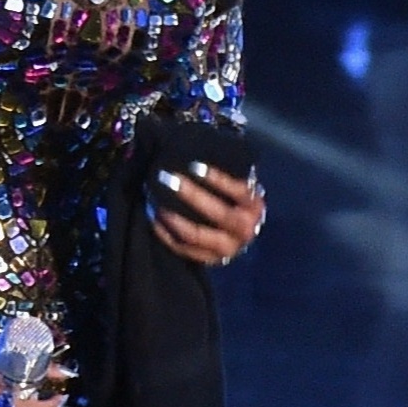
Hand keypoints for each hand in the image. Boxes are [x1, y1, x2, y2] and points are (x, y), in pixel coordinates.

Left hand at [151, 163, 265, 265]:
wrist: (234, 233)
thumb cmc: (229, 198)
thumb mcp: (234, 184)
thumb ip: (225, 170)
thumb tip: (197, 146)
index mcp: (254, 205)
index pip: (240, 190)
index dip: (218, 179)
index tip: (193, 166)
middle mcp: (245, 229)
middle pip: (220, 214)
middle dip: (192, 196)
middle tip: (168, 179)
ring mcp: (228, 248)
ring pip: (199, 235)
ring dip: (175, 219)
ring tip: (157, 203)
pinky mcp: (210, 260)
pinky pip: (185, 249)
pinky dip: (166, 234)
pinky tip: (154, 218)